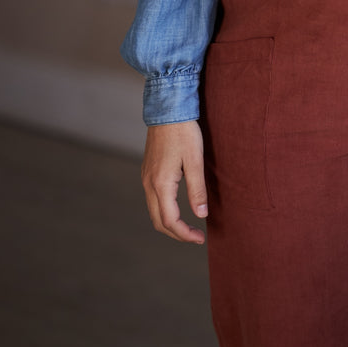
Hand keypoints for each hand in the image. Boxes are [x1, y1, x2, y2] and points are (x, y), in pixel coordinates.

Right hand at [141, 120, 207, 243]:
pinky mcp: (148, 171)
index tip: (200, 238)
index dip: (185, 234)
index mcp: (161, 184)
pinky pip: (153, 199)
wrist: (167, 109)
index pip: (170, 221)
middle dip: (176, 233)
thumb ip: (197, 189)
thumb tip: (201, 214)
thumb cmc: (183, 132)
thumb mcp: (195, 160)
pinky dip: (164, 210)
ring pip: (154, 211)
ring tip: (188, 225)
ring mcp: (146, 177)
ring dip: (169, 223)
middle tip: (195, 236)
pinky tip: (178, 207)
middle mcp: (149, 184)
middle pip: (158, 221)